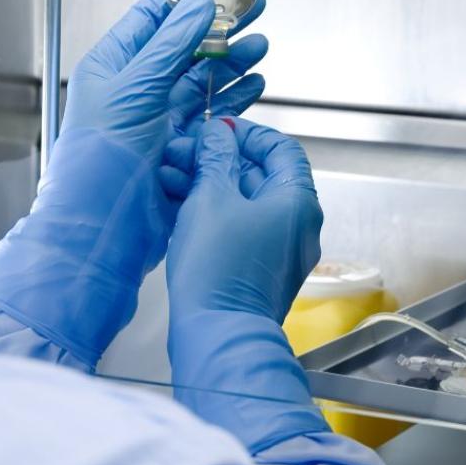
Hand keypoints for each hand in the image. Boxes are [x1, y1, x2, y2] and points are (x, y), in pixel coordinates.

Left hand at [62, 0, 268, 156]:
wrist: (103, 222)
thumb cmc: (99, 158)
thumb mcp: (136, 86)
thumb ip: (172, 43)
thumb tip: (199, 3)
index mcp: (112, 66)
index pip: (151, 18)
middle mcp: (136, 88)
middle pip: (185, 46)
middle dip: (221, 27)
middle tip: (254, 8)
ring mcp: (160, 117)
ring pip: (204, 79)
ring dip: (234, 61)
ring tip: (260, 46)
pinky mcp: (181, 144)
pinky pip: (213, 113)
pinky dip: (236, 97)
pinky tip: (255, 84)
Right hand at [166, 118, 323, 323]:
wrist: (217, 335)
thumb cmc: (219, 268)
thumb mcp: (211, 198)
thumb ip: (215, 158)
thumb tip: (218, 133)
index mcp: (298, 201)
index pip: (281, 148)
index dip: (246, 133)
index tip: (213, 130)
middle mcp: (297, 224)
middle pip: (259, 174)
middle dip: (216, 159)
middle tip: (179, 153)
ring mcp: (279, 249)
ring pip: (243, 200)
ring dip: (207, 183)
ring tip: (167, 176)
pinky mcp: (257, 268)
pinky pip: (238, 226)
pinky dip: (211, 211)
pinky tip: (176, 203)